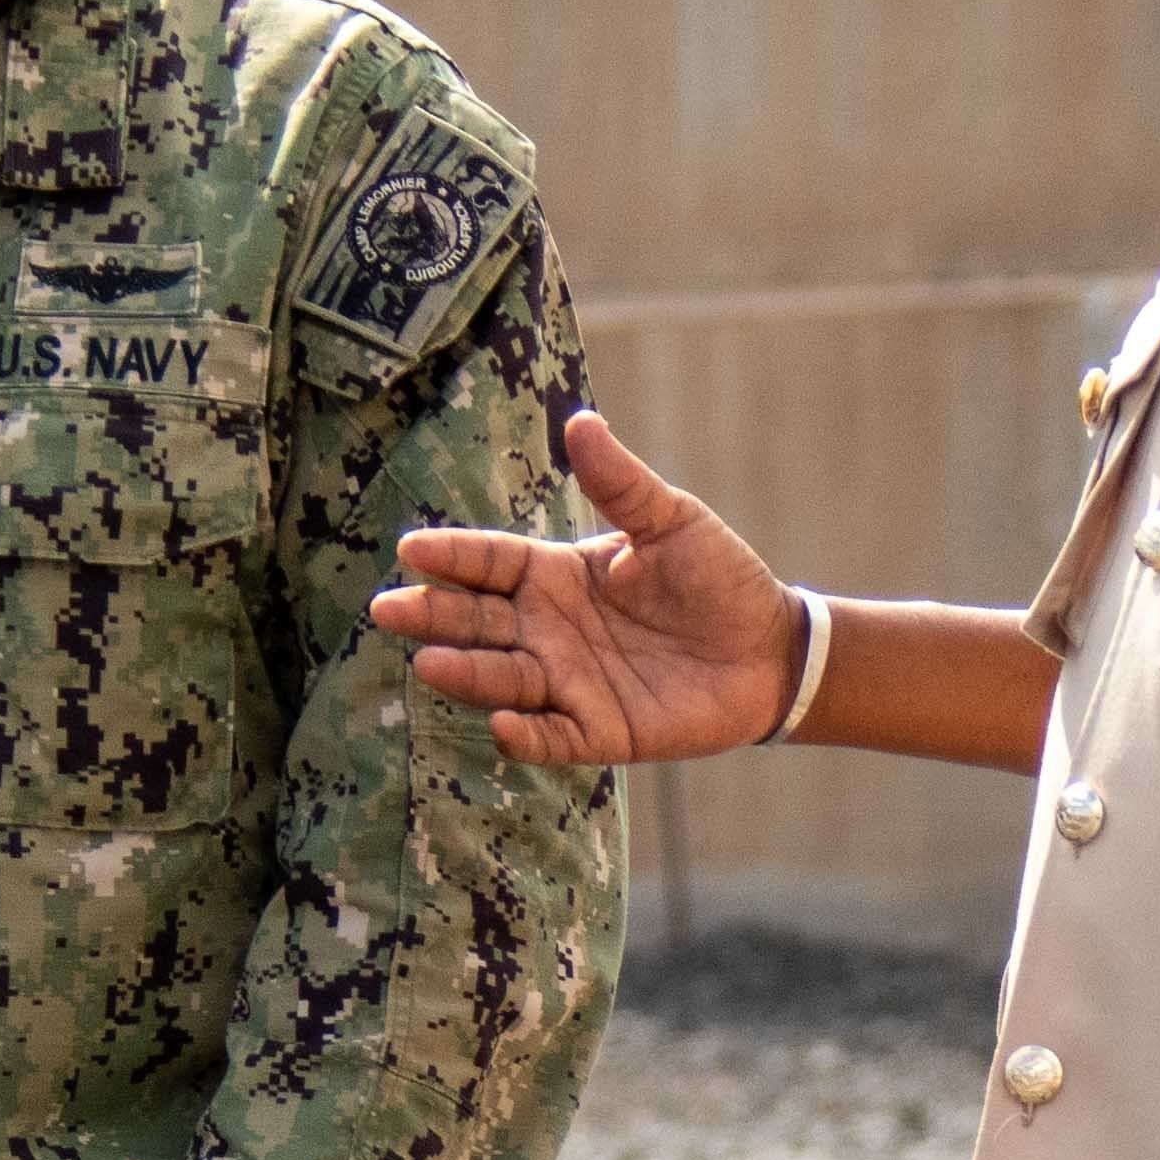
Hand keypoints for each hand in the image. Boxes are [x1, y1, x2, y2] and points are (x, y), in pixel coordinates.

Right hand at [380, 408, 797, 766]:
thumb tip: (580, 421)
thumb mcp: (670, 521)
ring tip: (429, 663)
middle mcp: (549, 630)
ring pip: (504, 680)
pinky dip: (528, 737)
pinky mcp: (602, 730)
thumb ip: (620, 482)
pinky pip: (555, 738)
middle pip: (478, 622)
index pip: (490, 563)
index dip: (451, 557)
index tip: (410, 549)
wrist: (770, 647)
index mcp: (556, 575)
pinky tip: (503, 728)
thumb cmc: (717, 578)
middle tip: (389, 609)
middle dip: (433, 615)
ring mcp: (571, 683)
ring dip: (467, 674)